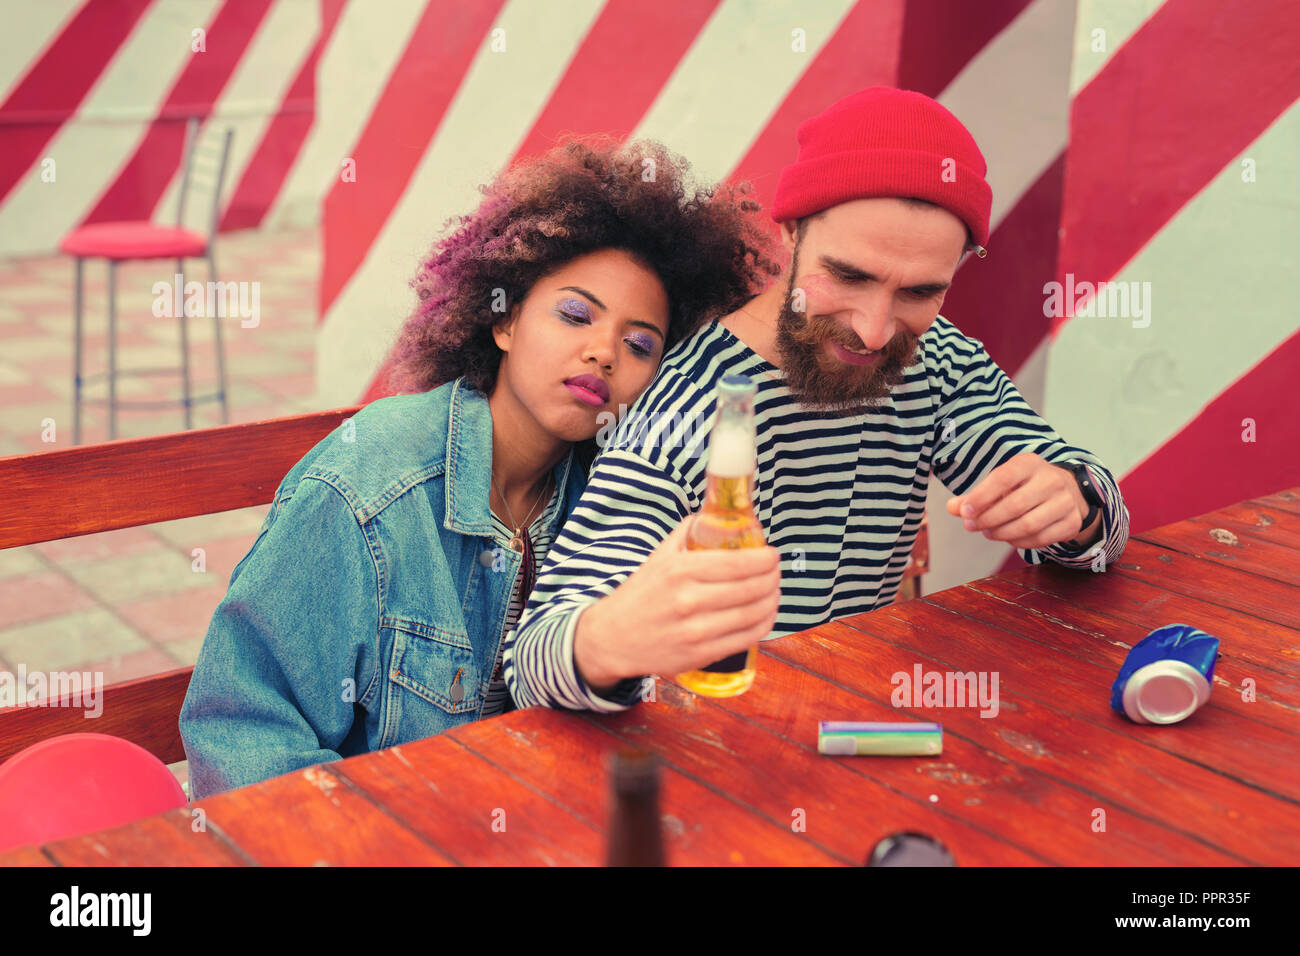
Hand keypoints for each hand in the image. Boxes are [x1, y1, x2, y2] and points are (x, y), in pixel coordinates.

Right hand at [574, 516, 781, 690]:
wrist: (612, 638)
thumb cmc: (640, 594)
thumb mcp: (659, 556)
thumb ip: (687, 532)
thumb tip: (717, 513)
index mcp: (679, 570)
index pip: (737, 562)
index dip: (764, 559)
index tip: (772, 554)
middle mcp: (688, 601)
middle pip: (751, 588)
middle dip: (773, 578)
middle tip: (775, 572)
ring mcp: (696, 631)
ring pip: (753, 614)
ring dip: (772, 601)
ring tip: (774, 592)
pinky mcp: (700, 655)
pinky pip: (746, 639)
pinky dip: (764, 625)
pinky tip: (766, 614)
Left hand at [945, 453, 1086, 549]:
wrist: (1069, 491)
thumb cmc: (1025, 486)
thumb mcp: (1002, 483)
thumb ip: (975, 496)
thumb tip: (952, 508)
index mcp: (1030, 463)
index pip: (1003, 478)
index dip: (981, 497)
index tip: (965, 511)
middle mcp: (1051, 480)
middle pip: (1015, 505)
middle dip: (988, 519)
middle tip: (972, 526)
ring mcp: (1065, 502)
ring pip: (1028, 525)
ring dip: (1002, 533)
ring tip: (988, 533)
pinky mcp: (1072, 522)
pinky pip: (1041, 539)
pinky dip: (1019, 542)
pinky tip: (1009, 538)